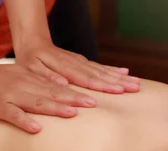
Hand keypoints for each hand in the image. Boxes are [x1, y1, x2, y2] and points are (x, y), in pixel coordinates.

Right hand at [0, 61, 97, 132]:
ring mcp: (11, 96)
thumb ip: (40, 82)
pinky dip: (24, 121)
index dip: (76, 93)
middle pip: (52, 94)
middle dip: (73, 99)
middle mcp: (25, 87)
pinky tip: (36, 128)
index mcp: (31, 81)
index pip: (58, 88)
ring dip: (55, 108)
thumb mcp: (21, 76)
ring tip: (73, 113)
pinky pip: (13, 115)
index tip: (94, 99)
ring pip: (36, 103)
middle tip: (93, 104)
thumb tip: (62, 87)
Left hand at [15, 42, 140, 94]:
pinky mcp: (84, 62)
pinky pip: (101, 67)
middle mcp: (76, 63)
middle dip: (119, 82)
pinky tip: (126, 72)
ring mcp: (82, 62)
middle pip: (100, 74)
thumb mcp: (32, 69)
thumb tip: (62, 83)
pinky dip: (114, 69)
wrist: (34, 43)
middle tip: (135, 88)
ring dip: (120, 77)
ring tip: (136, 83)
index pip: (86, 78)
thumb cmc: (31, 61)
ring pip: (103, 70)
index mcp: (64, 67)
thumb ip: (47, 77)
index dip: (102, 86)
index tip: (117, 91)